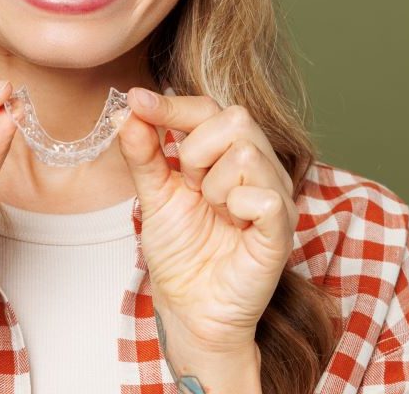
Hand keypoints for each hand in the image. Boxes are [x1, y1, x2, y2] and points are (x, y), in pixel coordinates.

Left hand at [117, 88, 297, 354]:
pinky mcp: (281, 230)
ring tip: (212, 212)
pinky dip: (237, 206)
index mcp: (226, 153)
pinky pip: (265, 197)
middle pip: (236, 118)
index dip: (171, 105)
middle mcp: (258, 167)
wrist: (188, 307)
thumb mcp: (153, 193)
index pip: (207, 108)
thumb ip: (142, 152)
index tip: (136, 100)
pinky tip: (231, 224)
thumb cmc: (179, 249)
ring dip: (213, 186)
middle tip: (190, 185)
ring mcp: (274, 196)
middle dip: (197, 151)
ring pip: (247, 154)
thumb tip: (127, 110)